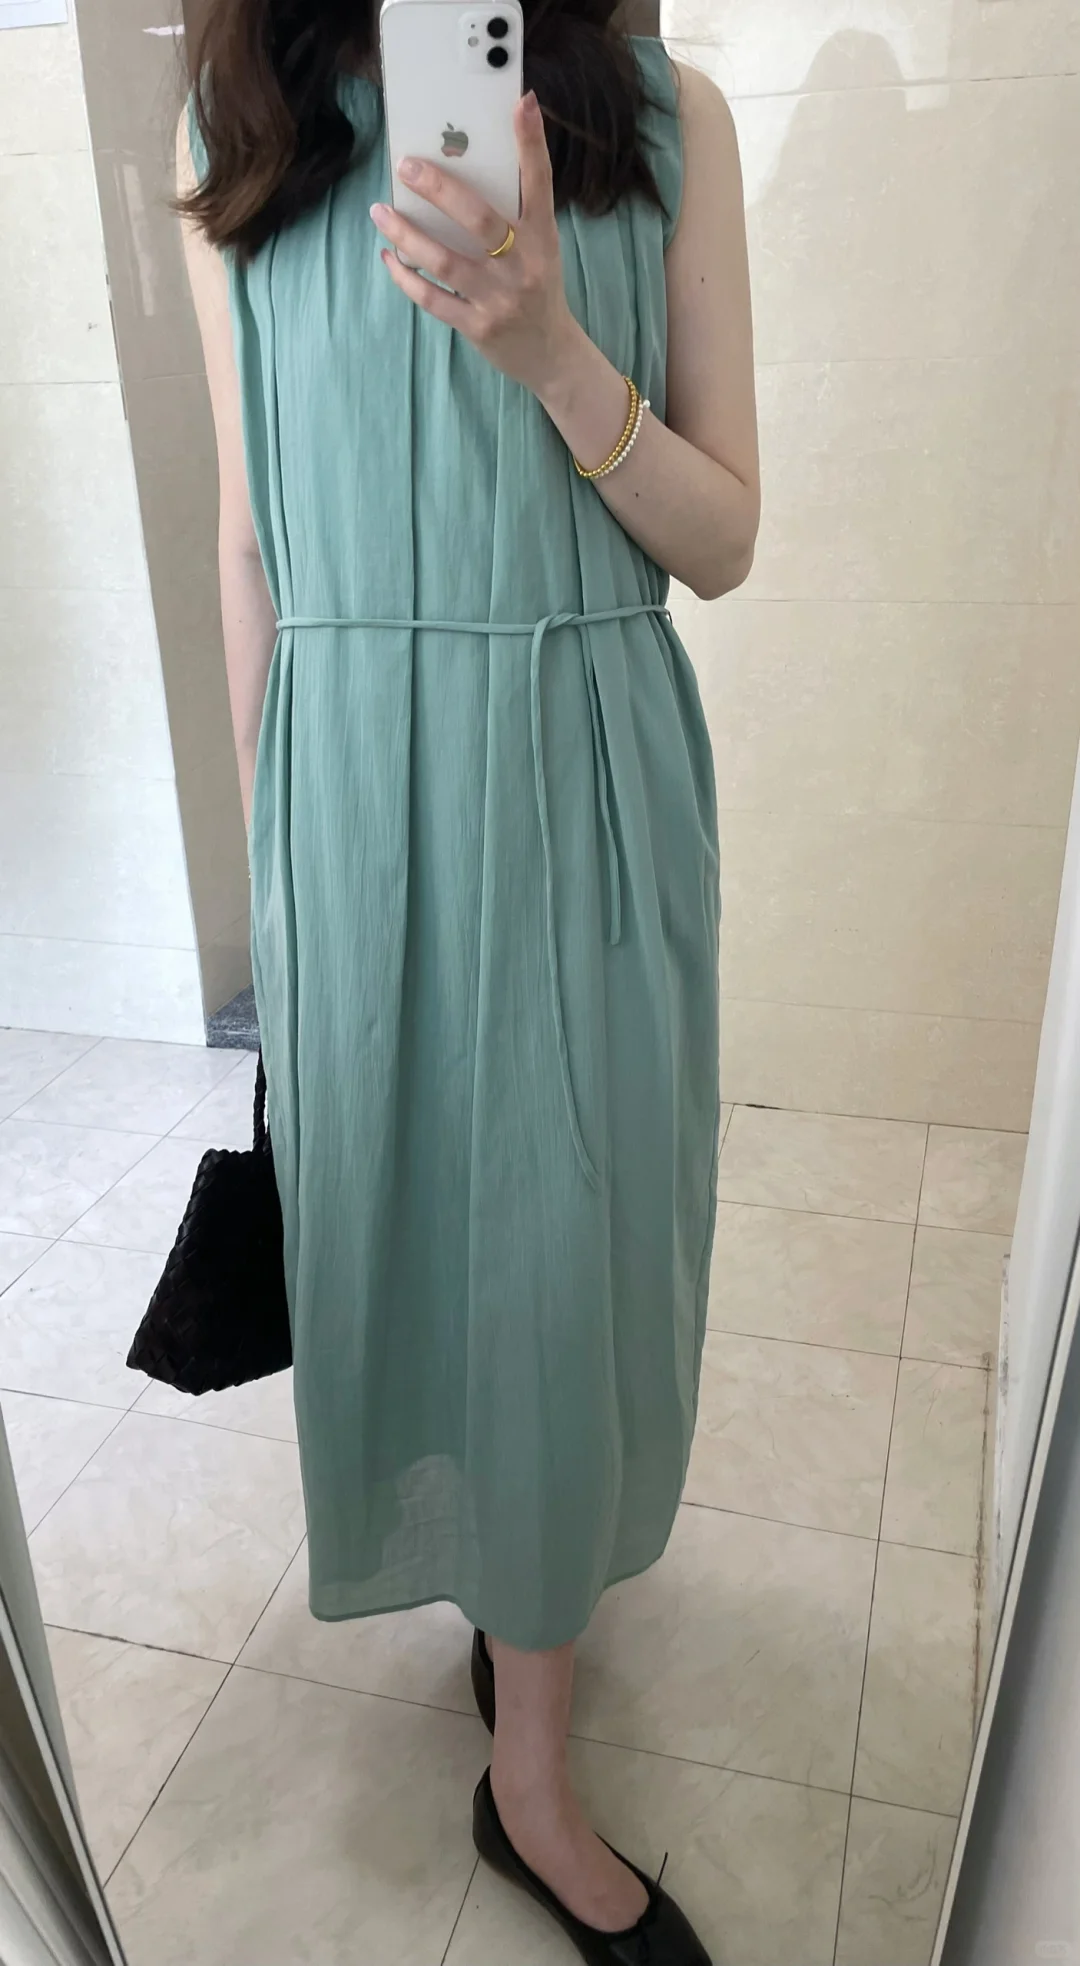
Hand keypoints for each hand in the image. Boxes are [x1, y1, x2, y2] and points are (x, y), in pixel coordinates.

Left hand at [370, 91, 581, 397]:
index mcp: (543, 239)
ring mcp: (498, 299)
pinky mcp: (477, 327)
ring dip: (406, 234)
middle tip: (406, 166)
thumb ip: (512, 215)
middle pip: (479, 219)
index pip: (540, 184)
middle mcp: (523, 266)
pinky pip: (432, 298)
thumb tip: (460, 172)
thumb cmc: (537, 289)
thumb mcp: (540, 249)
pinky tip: (389, 257)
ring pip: (444, 261)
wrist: (551, 355)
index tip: (523, 102)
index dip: (532, 143)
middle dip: (440, 189)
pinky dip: (406, 277)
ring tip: (379, 211)